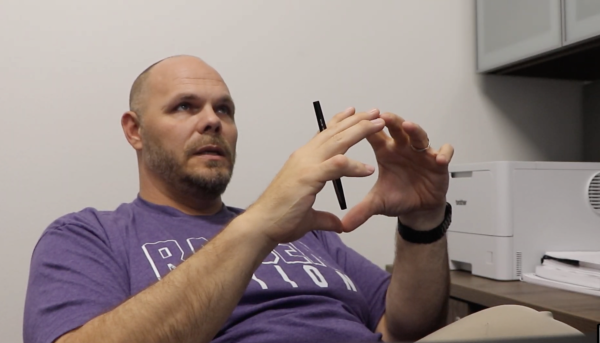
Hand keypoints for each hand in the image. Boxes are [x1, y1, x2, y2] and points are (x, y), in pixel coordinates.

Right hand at [248, 107, 384, 243]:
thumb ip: (326, 218)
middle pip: (334, 133)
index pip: (323, 135)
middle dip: (356, 120)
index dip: (339, 122)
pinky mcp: (309, 177)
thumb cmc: (280, 218)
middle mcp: (304, 157)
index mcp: (303, 160)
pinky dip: (354, 166)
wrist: (261, 225)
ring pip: (337, 142)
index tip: (352, 111)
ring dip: (360, 131)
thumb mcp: (309, 216)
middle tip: (375, 112)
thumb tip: (338, 225)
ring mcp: (306, 165)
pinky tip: (369, 169)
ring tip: (379, 124)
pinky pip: (337, 166)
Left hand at [341, 112, 453, 231]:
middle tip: (384, 116)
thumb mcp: (378, 204)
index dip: (368, 128)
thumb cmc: (398, 197)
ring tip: (408, 126)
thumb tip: (343, 226)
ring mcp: (422, 153)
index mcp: (386, 152)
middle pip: (397, 129)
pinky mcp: (438, 162)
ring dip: (415, 130)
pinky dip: (444, 153)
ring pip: (419, 136)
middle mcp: (403, 148)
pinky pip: (444, 152)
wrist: (418, 208)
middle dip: (391, 121)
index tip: (361, 122)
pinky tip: (439, 159)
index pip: (375, 135)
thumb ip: (361, 211)